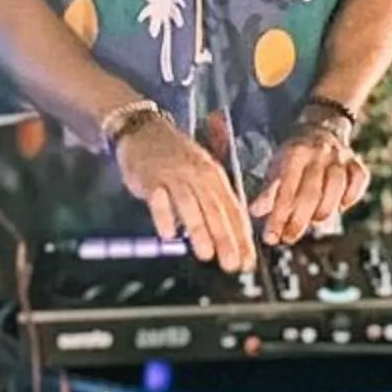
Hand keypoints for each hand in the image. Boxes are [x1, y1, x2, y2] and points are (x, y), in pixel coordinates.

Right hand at [113, 117, 255, 271]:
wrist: (144, 128)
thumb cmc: (175, 156)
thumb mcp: (202, 173)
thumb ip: (213, 202)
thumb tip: (229, 235)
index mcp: (214, 176)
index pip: (232, 209)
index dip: (241, 237)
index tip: (247, 260)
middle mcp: (197, 175)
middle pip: (215, 209)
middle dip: (225, 238)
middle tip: (232, 263)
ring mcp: (173, 175)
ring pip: (190, 205)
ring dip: (199, 230)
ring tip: (206, 254)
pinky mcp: (150, 177)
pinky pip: (158, 198)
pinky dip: (164, 215)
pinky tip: (168, 234)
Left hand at [249, 120, 369, 245]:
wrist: (319, 130)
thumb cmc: (293, 157)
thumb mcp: (276, 168)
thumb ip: (267, 191)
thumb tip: (255, 212)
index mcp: (296, 152)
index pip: (286, 190)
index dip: (278, 216)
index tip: (271, 237)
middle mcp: (319, 153)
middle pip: (311, 193)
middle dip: (298, 222)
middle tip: (288, 238)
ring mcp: (341, 157)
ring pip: (336, 189)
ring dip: (323, 212)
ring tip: (311, 222)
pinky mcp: (357, 163)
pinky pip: (358, 182)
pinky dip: (350, 198)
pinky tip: (339, 207)